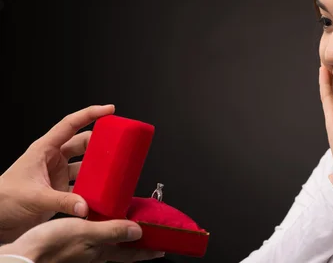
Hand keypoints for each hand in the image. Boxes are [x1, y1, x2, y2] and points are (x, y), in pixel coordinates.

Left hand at [0, 105, 114, 241]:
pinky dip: (93, 189)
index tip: (109, 110)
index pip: (70, 124)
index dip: (90, 114)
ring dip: (98, 169)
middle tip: (119, 146)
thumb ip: (62, 201)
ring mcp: (58, 175)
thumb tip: (86, 205)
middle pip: (83, 144)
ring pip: (85, 166)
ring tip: (114, 171)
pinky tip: (103, 193)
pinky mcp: (61, 191)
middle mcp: (53, 159)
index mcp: (44, 150)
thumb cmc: (3, 200)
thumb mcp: (34, 197)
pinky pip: (83, 186)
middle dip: (101, 143)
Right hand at [0, 217, 163, 261]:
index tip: (163, 248)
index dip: (148, 251)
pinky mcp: (71, 244)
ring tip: (131, 226)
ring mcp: (83, 250)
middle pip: (123, 249)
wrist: (24, 254)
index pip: (132, 253)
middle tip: (151, 237)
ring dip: (122, 236)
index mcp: (101, 251)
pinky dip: (104, 231)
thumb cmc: (51, 244)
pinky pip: (95, 238)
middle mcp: (94, 253)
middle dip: (138, 244)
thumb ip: (113, 231)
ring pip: (109, 244)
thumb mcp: (86, 232)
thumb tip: (138, 231)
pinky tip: (101, 223)